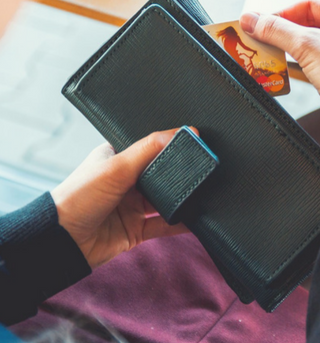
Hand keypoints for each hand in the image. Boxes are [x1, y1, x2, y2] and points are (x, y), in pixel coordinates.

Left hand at [51, 128, 192, 268]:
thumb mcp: (116, 166)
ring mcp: (132, 206)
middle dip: (179, 174)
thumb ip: (148, 150)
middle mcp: (126, 182)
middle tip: (203, 169)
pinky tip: (196, 219)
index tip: (194, 142)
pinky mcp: (136, 229)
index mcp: (118, 159)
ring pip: (165, 201)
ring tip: (203, 193)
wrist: (62, 240)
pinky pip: (164, 225)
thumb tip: (180, 133)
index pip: (150, 148)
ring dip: (181, 199)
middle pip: (161, 175)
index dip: (171, 145)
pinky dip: (180, 224)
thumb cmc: (78, 197)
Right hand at [240, 0, 319, 143]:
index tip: (260, 23)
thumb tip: (253, 20)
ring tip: (273, 54)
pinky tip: (294, 71)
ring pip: (318, 46)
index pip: (311, 5)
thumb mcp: (308, 46)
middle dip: (286, 34)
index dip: (282, 14)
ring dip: (294, 50)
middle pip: (314, 25)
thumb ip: (276, 30)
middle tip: (263, 39)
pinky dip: (306, 66)